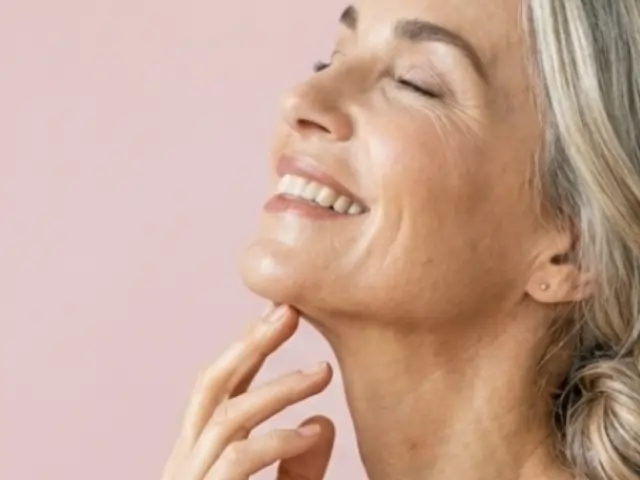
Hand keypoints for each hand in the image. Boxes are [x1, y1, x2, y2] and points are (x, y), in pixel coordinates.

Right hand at [161, 305, 334, 479]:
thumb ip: (299, 469)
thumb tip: (321, 422)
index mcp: (202, 453)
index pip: (222, 388)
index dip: (250, 348)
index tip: (282, 315)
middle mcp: (188, 460)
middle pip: (212, 385)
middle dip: (251, 343)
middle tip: (289, 311)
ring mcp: (190, 478)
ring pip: (228, 417)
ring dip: (279, 389)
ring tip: (323, 372)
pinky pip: (237, 459)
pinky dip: (276, 442)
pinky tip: (309, 434)